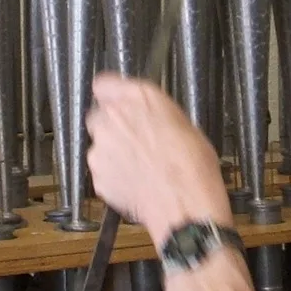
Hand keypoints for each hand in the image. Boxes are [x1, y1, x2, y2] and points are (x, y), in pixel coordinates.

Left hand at [85, 72, 227, 242]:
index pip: (104, 84)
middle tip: (137, 140)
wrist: (184, 205)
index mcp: (136, 99)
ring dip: (114, 153)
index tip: (117, 102)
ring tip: (142, 166)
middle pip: (100, 116)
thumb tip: (147, 113)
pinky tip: (137, 182)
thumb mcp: (183, 123)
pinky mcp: (97, 176)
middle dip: (114, 126)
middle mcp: (112, 119)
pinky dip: (114, 175)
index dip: (112, 95)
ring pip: (101, 146)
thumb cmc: (193, 165)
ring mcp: (100, 149)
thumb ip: (154, 111)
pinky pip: (103, 171)